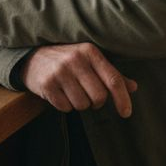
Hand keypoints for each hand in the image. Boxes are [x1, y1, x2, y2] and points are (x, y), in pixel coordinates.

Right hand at [20, 43, 138, 117]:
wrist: (32, 57)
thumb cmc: (67, 60)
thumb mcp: (89, 60)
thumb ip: (111, 74)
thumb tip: (134, 87)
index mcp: (90, 52)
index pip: (113, 79)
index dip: (122, 99)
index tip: (126, 113)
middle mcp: (75, 60)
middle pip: (99, 97)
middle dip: (95, 102)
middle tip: (87, 94)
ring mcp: (60, 72)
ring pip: (82, 105)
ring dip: (79, 104)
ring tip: (71, 91)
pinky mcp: (47, 84)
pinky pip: (65, 108)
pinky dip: (65, 105)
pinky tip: (60, 93)